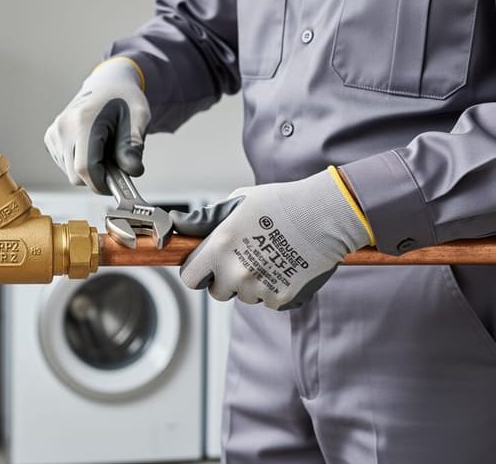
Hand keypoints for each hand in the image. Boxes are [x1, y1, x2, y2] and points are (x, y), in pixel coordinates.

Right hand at [44, 57, 149, 193]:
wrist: (107, 84)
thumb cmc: (124, 99)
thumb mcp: (138, 118)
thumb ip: (133, 146)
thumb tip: (131, 172)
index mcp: (84, 120)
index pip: (86, 168)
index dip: (102, 184)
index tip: (118, 183)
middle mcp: (63, 127)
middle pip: (76, 176)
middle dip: (98, 177)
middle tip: (116, 163)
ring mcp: (54, 132)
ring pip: (70, 174)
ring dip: (89, 170)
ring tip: (104, 150)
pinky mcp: (50, 138)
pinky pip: (65, 166)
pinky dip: (80, 164)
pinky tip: (91, 148)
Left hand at [171, 168, 373, 309]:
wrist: (326, 214)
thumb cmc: (280, 203)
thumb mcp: (237, 202)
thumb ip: (204, 220)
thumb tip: (178, 224)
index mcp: (218, 248)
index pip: (190, 278)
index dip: (198, 272)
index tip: (208, 265)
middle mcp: (235, 272)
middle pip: (217, 292)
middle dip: (225, 280)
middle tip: (244, 259)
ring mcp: (258, 289)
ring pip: (244, 297)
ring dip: (251, 284)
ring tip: (269, 257)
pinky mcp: (281, 299)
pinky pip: (269, 301)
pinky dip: (275, 289)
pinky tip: (286, 266)